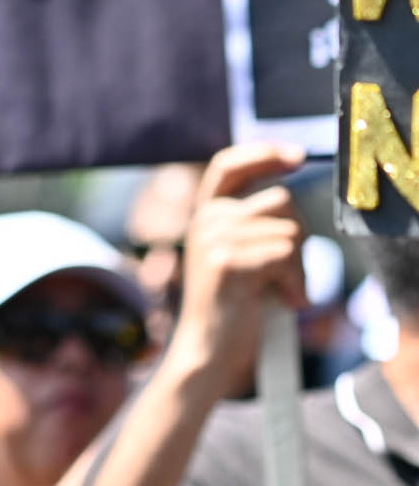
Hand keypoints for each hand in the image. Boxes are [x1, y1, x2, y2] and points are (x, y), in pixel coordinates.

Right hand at [160, 143, 307, 399]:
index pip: (229, 165)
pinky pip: (284, 254)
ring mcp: (211, 237)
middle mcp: (204, 219)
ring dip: (300, 267)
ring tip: (282, 291)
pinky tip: (282, 300)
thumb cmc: (233, 306)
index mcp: (206, 213)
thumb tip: (287, 190)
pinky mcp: (225, 260)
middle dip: (299, 238)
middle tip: (289, 275)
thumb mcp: (237, 253)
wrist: (208, 350)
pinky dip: (295, 281)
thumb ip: (252, 223)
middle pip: (281, 201)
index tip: (296, 156)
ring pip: (289, 230)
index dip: (263, 153)